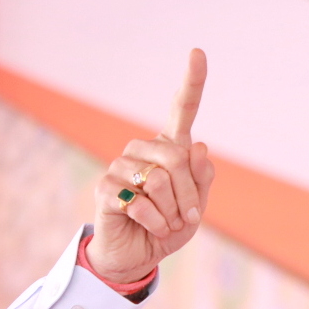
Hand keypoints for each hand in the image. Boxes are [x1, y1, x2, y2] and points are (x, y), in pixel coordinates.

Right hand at [86, 49, 215, 283]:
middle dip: (189, 196)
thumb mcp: (195, 209)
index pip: (182, 110)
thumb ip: (202, 179)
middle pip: (178, 157)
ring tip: (165, 225)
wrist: (137, 256)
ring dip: (172, 213)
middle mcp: (144, 149)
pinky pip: (140, 201)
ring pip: (161, 180)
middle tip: (187, 219)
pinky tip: (150, 228)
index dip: (192, 82)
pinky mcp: (107, 187)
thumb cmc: (168, 228)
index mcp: (170, 148)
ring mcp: (122, 165)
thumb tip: (198, 145)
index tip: (198, 52)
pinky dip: (155, 222)